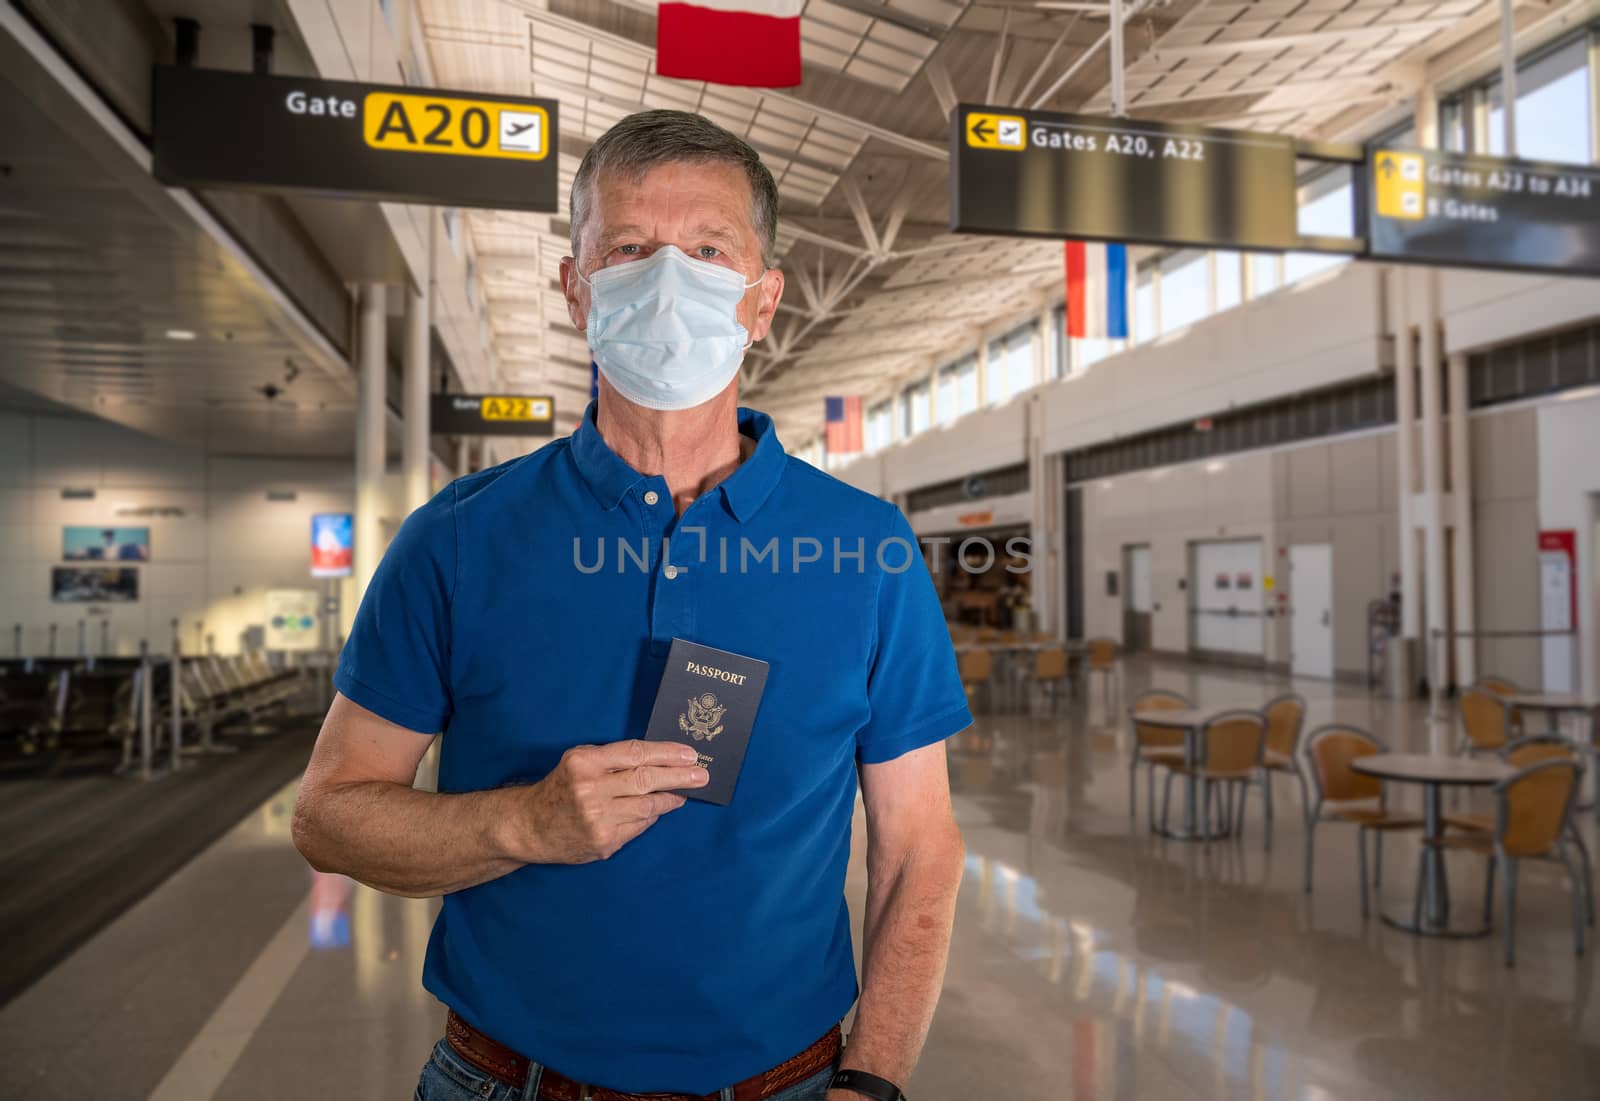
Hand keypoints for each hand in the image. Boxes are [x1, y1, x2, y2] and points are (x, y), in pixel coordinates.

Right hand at [510, 740, 706, 862]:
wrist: (529, 826)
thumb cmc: (560, 788)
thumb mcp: (578, 762)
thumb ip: (612, 760)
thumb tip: (660, 759)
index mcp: (584, 763)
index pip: (635, 753)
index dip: (666, 753)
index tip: (689, 754)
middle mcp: (590, 791)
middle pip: (646, 779)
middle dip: (679, 776)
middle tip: (702, 775)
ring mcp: (598, 820)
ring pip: (647, 806)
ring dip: (670, 799)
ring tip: (683, 793)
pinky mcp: (603, 842)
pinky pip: (638, 826)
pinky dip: (650, 816)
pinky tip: (656, 810)